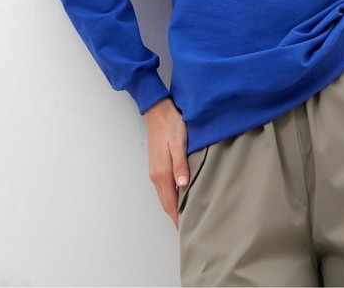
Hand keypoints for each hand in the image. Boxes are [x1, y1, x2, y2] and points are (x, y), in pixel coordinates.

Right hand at [143, 98, 188, 228]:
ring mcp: (155, 171)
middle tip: (188, 229)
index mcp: (162, 173)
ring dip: (174, 207)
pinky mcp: (158, 165)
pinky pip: (164, 187)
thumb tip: (183, 185)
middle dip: (175, 217)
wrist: (159, 112)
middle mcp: (156, 176)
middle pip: (166, 203)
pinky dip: (172, 197)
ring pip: (165, 195)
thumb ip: (180, 164)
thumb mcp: (179, 143)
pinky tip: (181, 196)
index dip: (177, 218)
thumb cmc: (171, 125)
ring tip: (186, 216)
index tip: (184, 231)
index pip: (170, 203)